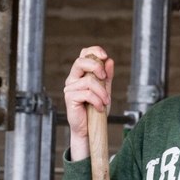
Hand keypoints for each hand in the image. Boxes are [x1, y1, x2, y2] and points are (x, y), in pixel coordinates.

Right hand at [63, 46, 113, 160]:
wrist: (89, 128)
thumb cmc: (95, 109)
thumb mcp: (105, 90)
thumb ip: (107, 76)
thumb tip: (110, 61)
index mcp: (80, 73)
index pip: (84, 54)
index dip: (94, 51)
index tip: (105, 56)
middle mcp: (73, 78)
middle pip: (81, 61)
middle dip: (96, 67)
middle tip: (105, 78)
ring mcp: (70, 88)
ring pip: (88, 80)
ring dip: (102, 92)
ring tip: (106, 102)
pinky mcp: (70, 98)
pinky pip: (87, 93)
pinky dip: (97, 101)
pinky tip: (99, 108)